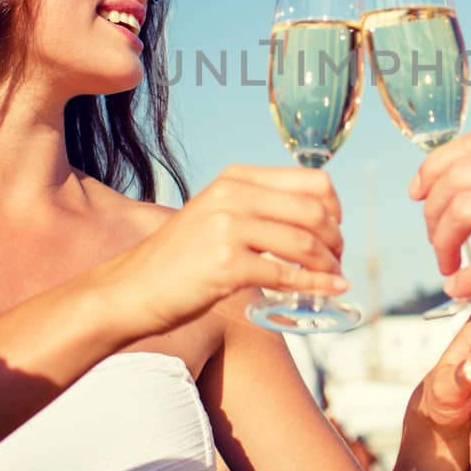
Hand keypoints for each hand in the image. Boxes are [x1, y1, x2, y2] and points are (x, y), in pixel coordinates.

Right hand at [107, 164, 348, 332]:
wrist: (132, 288)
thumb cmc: (180, 258)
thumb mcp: (216, 214)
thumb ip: (256, 208)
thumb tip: (315, 220)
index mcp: (236, 178)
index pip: (311, 180)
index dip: (335, 207)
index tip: (335, 230)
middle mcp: (233, 195)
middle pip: (314, 210)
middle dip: (336, 239)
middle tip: (337, 260)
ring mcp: (228, 228)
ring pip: (305, 242)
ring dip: (329, 264)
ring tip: (333, 278)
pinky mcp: (226, 264)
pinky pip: (287, 274)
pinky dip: (315, 285)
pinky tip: (327, 292)